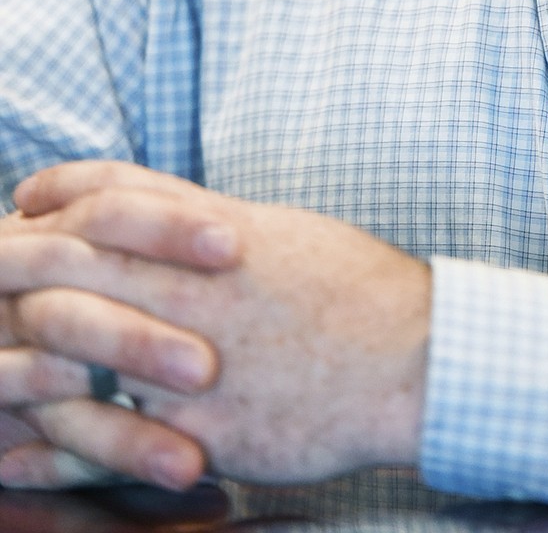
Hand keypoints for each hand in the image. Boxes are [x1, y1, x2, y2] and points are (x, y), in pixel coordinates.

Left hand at [0, 164, 432, 489]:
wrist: (411, 360)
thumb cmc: (355, 290)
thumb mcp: (284, 233)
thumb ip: (217, 225)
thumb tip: (169, 213)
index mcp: (217, 234)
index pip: (115, 195)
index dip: (60, 191)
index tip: (25, 197)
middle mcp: (196, 289)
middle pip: (79, 263)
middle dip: (22, 266)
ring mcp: (195, 361)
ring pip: (79, 351)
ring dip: (24, 355)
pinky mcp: (203, 431)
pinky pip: (110, 440)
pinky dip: (55, 446)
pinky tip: (20, 452)